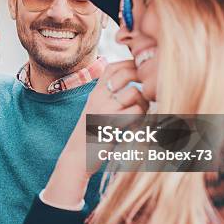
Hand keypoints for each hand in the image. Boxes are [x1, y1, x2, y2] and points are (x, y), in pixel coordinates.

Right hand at [42, 60, 148, 207]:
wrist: (77, 158)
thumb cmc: (90, 137)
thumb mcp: (96, 112)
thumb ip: (109, 99)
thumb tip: (134, 89)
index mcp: (95, 93)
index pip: (113, 67)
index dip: (129, 65)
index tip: (140, 77)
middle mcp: (98, 97)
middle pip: (127, 73)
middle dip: (142, 81)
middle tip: (146, 95)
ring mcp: (104, 109)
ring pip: (135, 93)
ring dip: (143, 104)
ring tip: (139, 116)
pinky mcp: (112, 124)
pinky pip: (136, 112)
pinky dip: (141, 119)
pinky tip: (134, 127)